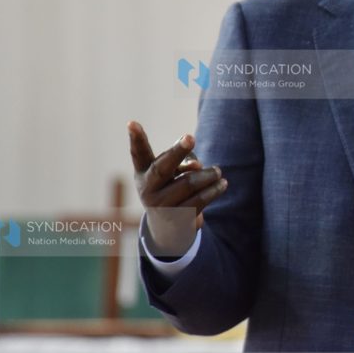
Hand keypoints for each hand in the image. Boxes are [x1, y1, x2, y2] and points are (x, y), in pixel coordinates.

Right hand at [127, 120, 226, 256]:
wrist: (168, 229)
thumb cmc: (170, 189)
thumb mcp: (172, 174)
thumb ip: (182, 161)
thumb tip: (196, 166)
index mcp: (144, 173)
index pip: (139, 153)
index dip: (136, 138)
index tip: (131, 122)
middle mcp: (148, 189)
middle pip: (162, 167)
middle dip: (177, 151)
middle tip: (190, 137)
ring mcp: (161, 206)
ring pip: (188, 183)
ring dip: (208, 175)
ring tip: (218, 171)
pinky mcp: (177, 218)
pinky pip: (200, 199)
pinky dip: (213, 189)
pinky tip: (222, 184)